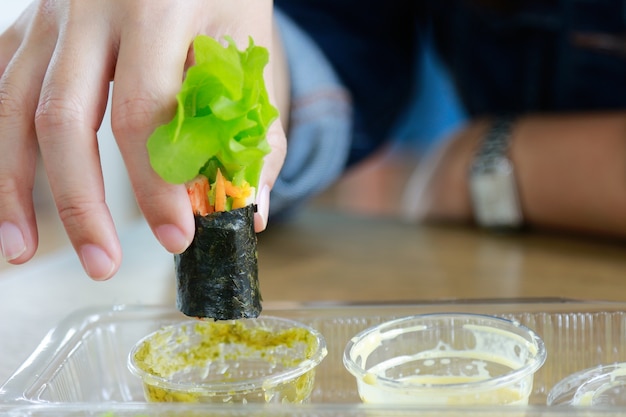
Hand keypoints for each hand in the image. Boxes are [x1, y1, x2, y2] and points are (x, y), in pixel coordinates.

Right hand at [0, 0, 286, 279]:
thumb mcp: (249, 49)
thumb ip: (254, 128)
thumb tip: (248, 210)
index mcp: (157, 11)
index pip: (146, 114)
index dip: (157, 186)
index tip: (177, 236)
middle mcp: (90, 9)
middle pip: (65, 120)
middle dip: (81, 204)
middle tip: (103, 263)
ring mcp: (50, 15)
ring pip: (13, 109)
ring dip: (13, 187)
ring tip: (22, 250)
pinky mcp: (30, 24)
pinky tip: (4, 193)